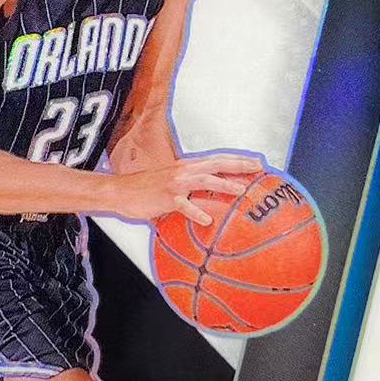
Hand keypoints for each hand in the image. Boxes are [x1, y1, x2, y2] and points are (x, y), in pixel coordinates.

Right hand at [107, 152, 265, 225]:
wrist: (121, 191)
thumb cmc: (146, 189)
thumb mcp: (171, 182)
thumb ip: (190, 186)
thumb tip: (208, 196)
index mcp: (186, 167)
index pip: (216, 160)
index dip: (237, 160)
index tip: (256, 162)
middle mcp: (183, 171)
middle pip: (216, 164)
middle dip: (238, 165)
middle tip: (258, 168)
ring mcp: (175, 184)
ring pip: (204, 181)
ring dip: (224, 184)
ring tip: (241, 190)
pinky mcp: (166, 198)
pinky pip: (183, 206)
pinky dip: (196, 212)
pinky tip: (207, 220)